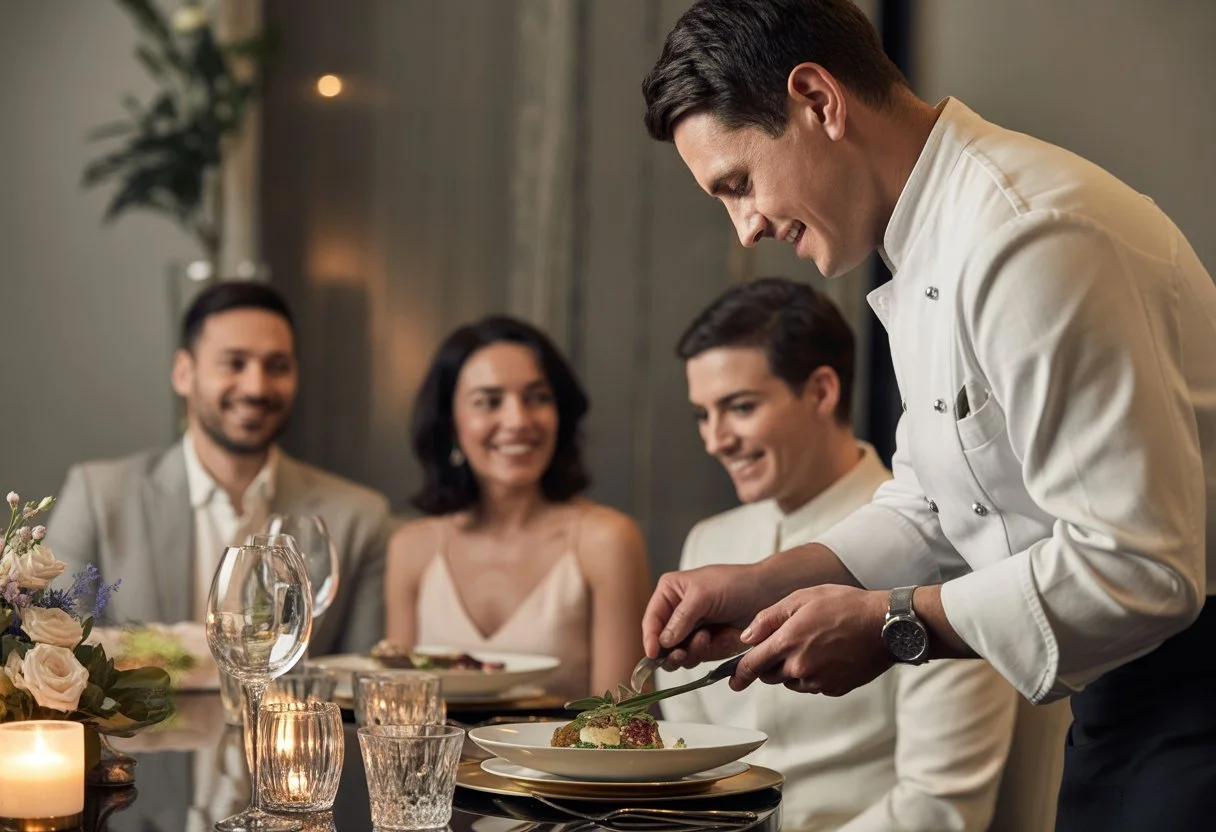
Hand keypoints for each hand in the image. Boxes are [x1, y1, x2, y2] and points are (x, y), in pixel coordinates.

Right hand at [642, 563, 772, 665]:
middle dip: (674, 650)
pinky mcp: (709, 644)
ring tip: (710, 638)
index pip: (652, 620)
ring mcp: (693, 630)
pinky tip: (726, 638)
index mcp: (669, 593)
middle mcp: (677, 613)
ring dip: (696, 651)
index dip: (650, 639)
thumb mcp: (703, 596)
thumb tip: (663, 642)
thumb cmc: (735, 585)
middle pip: (663, 643)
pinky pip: (702, 657)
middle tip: (683, 653)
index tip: (654, 654)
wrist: (768, 593)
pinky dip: (713, 651)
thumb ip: (681, 618)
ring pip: (681, 654)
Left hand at [732, 585, 893, 695]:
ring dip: (792, 669)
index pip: (752, 665)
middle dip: (770, 663)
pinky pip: (812, 686)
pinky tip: (827, 655)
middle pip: (770, 675)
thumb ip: (769, 618)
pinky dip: (813, 674)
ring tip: (813, 644)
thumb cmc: (846, 606)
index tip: (733, 680)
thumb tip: (747, 636)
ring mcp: (818, 681)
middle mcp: (800, 667)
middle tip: (788, 642)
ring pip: (791, 681)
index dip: (739, 673)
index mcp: (788, 642)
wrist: (884, 625)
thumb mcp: (802, 598)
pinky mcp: (834, 689)